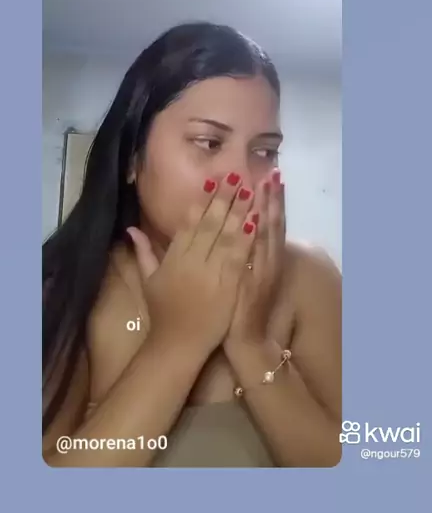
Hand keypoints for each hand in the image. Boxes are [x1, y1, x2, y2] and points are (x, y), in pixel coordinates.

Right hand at [126, 173, 257, 356]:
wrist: (178, 345)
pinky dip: (247, 239)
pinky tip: (256, 222)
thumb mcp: (148, 281)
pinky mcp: (228, 287)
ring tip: (250, 190)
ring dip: (239, 212)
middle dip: (224, 198)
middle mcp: (192, 261)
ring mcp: (211, 274)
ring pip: (227, 237)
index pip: (190, 223)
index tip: (213, 182)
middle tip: (236, 175)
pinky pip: (239, 258)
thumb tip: (130, 228)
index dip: (203, 201)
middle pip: (210, 224)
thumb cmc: (164, 313)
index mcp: (174, 258)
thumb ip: (142, 252)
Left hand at [226, 169, 285, 345]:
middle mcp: (269, 261)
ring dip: (267, 210)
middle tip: (272, 172)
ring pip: (267, 236)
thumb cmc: (240, 306)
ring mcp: (263, 272)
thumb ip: (243, 249)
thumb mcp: (244, 273)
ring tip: (266, 186)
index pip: (268, 221)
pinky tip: (256, 220)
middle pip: (272, 224)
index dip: (271, 199)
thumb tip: (242, 223)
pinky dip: (257, 239)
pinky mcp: (253, 284)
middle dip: (272, 198)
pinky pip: (256, 257)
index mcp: (264, 257)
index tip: (269, 174)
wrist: (246, 339)